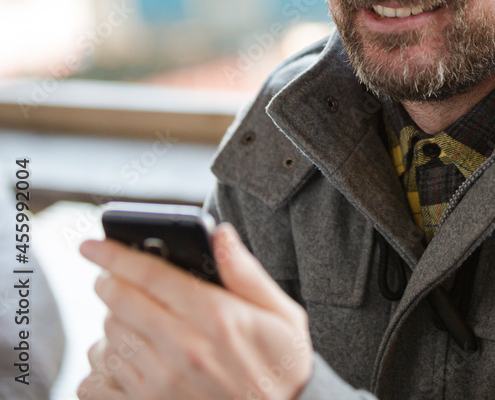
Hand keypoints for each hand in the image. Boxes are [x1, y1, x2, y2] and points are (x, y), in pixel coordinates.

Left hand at [77, 222, 312, 398]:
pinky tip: (125, 353)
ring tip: (131, 315)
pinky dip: (105, 359)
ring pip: (109, 336)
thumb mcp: (282, 315)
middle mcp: (185, 347)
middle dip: (109, 282)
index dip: (114, 255)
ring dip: (112, 319)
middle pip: (119, 302)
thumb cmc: (283, 365)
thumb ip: (247, 273)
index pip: (150, 274)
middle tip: (112, 277)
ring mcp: (164, 380)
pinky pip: (101, 376)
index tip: (92, 244)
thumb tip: (220, 234)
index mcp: (217, 316)